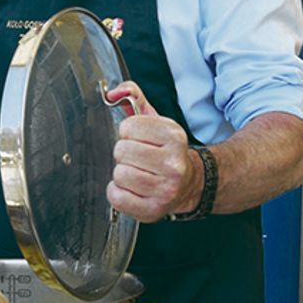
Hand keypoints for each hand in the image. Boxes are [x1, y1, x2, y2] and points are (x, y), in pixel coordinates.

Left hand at [105, 82, 202, 221]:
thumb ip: (133, 97)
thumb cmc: (167, 151)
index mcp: (174, 136)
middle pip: (121, 151)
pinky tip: (132, 189)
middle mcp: (174, 163)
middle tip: (138, 159)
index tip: (140, 139)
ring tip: (137, 174)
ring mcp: (165, 189)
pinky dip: (118, 193)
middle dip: (125, 154)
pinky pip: (116, 197)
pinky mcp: (153, 210)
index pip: (128, 127)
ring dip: (122, 174)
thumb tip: (112, 93)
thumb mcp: (156, 121)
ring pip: (119, 174)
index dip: (128, 133)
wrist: (189, 183)